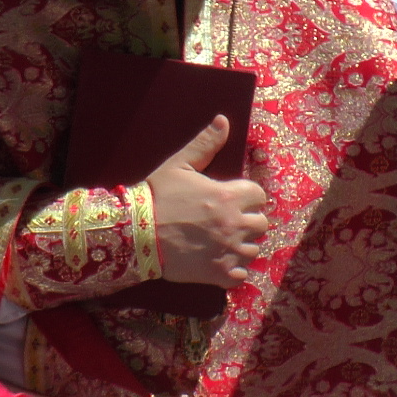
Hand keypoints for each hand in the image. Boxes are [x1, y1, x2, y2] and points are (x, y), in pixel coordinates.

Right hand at [146, 115, 267, 287]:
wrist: (134, 232)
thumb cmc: (157, 196)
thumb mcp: (180, 164)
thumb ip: (205, 144)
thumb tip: (223, 120)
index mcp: (229, 196)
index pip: (259, 196)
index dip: (247, 197)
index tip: (232, 200)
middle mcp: (234, 225)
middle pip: (261, 224)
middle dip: (248, 221)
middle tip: (227, 221)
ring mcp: (228, 252)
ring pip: (253, 250)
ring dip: (242, 246)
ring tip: (222, 242)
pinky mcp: (218, 274)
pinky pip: (241, 275)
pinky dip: (233, 270)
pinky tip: (218, 261)